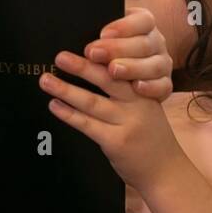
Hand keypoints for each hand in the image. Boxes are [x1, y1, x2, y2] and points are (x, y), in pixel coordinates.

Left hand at [39, 51, 184, 192]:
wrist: (165, 169)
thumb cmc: (149, 134)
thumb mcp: (145, 105)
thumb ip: (126, 88)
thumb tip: (90, 66)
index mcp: (144, 88)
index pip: (124, 64)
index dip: (106, 53)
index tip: (86, 43)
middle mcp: (137, 102)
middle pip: (107, 79)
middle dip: (81, 66)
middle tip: (60, 56)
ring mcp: (127, 122)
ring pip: (92, 101)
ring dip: (65, 89)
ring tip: (46, 80)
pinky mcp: (116, 141)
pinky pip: (87, 124)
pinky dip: (68, 114)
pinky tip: (54, 105)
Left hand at [81, 7, 173, 99]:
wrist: (123, 75)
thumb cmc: (108, 48)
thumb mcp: (105, 34)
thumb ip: (97, 27)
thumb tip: (80, 23)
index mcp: (144, 24)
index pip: (142, 20)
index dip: (124, 27)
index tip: (102, 33)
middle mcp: (156, 43)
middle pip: (145, 44)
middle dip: (118, 49)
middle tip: (94, 53)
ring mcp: (162, 64)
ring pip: (154, 65)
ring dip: (133, 68)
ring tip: (112, 71)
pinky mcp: (165, 84)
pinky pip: (163, 86)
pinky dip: (151, 87)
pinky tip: (136, 87)